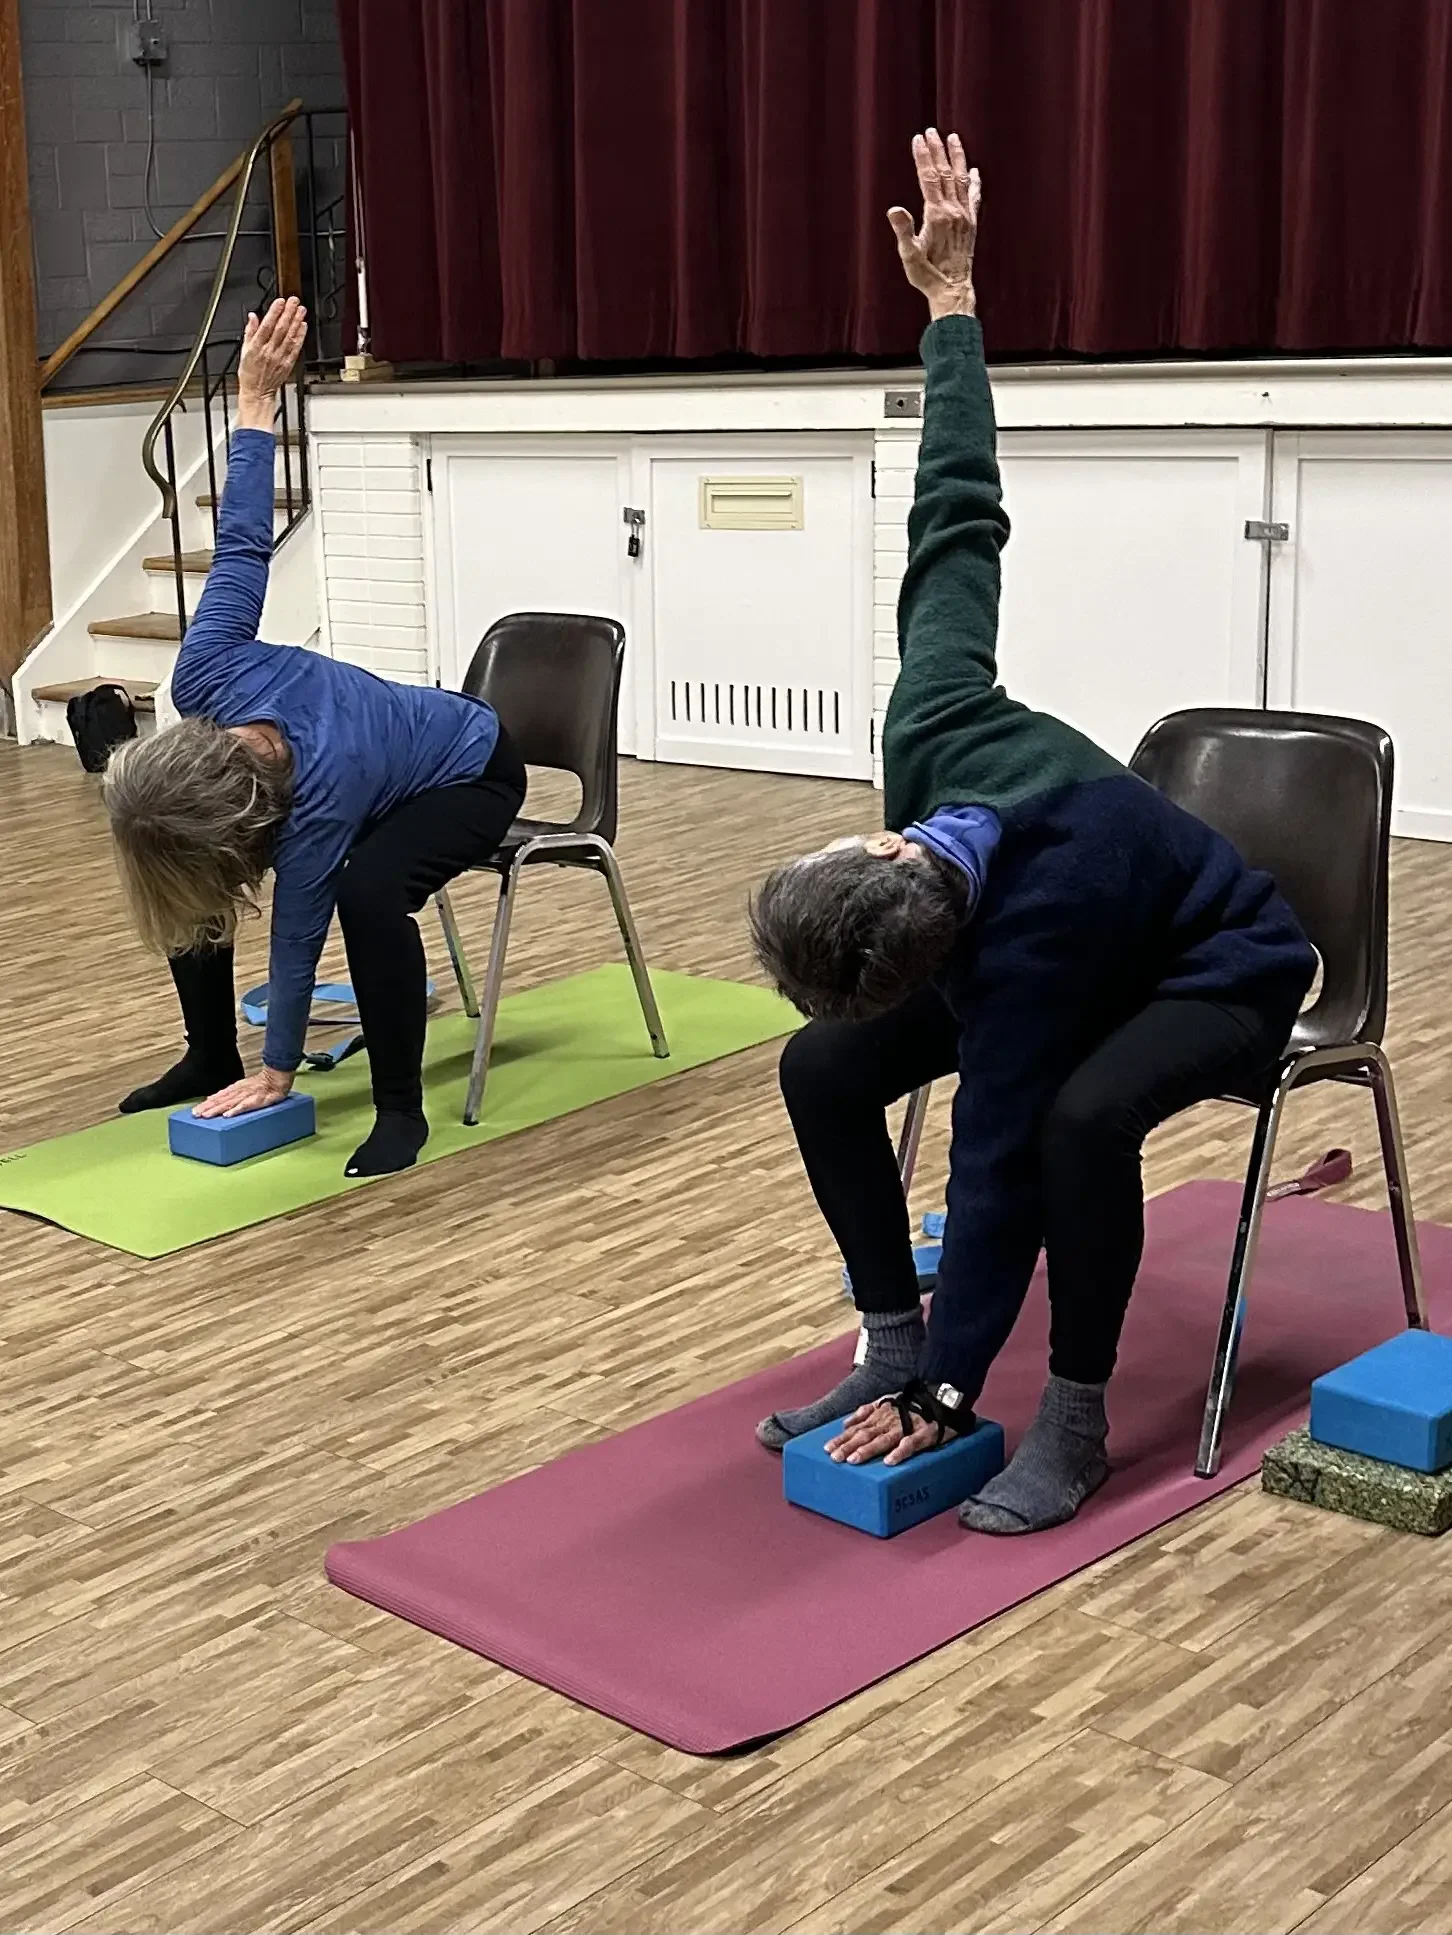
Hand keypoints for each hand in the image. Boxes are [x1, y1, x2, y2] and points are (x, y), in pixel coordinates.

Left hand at [193, 1067, 294, 1118]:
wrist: (277, 1077)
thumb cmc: (261, 1084)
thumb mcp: (243, 1087)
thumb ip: (229, 1094)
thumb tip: (213, 1099)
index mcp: (234, 1089)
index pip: (217, 1097)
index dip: (206, 1104)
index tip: (195, 1112)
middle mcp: (238, 1092)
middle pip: (220, 1101)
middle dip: (207, 1108)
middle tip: (195, 1115)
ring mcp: (247, 1096)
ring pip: (229, 1103)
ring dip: (217, 1110)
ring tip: (206, 1116)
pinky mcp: (257, 1100)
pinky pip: (245, 1106)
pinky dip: (236, 1110)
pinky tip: (228, 1115)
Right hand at [236, 296, 308, 429]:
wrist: (257, 393)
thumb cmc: (250, 373)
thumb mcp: (244, 350)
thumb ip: (249, 332)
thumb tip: (252, 316)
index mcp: (256, 347)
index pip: (266, 325)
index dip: (274, 312)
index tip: (280, 301)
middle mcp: (269, 351)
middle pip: (280, 329)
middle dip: (288, 313)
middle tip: (295, 301)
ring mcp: (279, 358)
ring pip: (289, 337)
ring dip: (296, 322)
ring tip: (301, 311)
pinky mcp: (287, 364)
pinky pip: (295, 349)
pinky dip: (300, 337)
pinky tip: (303, 327)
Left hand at [825, 1397, 950, 1467]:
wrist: (943, 1398)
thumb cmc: (912, 1404)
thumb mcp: (886, 1402)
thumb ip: (865, 1412)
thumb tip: (845, 1423)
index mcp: (880, 1415)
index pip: (857, 1428)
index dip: (842, 1438)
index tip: (827, 1449)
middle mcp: (889, 1421)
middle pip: (866, 1435)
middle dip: (849, 1446)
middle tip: (835, 1458)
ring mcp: (906, 1427)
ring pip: (883, 1440)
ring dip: (868, 1450)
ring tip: (854, 1460)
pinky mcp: (924, 1435)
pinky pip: (910, 1444)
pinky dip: (900, 1452)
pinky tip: (890, 1462)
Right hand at [887, 129, 979, 323]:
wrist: (953, 291)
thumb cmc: (927, 276)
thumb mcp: (909, 256)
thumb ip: (903, 230)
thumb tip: (894, 209)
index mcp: (936, 216)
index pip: (928, 178)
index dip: (923, 157)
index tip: (918, 138)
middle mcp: (953, 212)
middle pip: (945, 173)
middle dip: (938, 151)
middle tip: (931, 131)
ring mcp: (965, 217)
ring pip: (961, 179)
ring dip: (957, 158)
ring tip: (953, 138)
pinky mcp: (971, 224)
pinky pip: (973, 197)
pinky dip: (973, 182)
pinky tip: (974, 171)